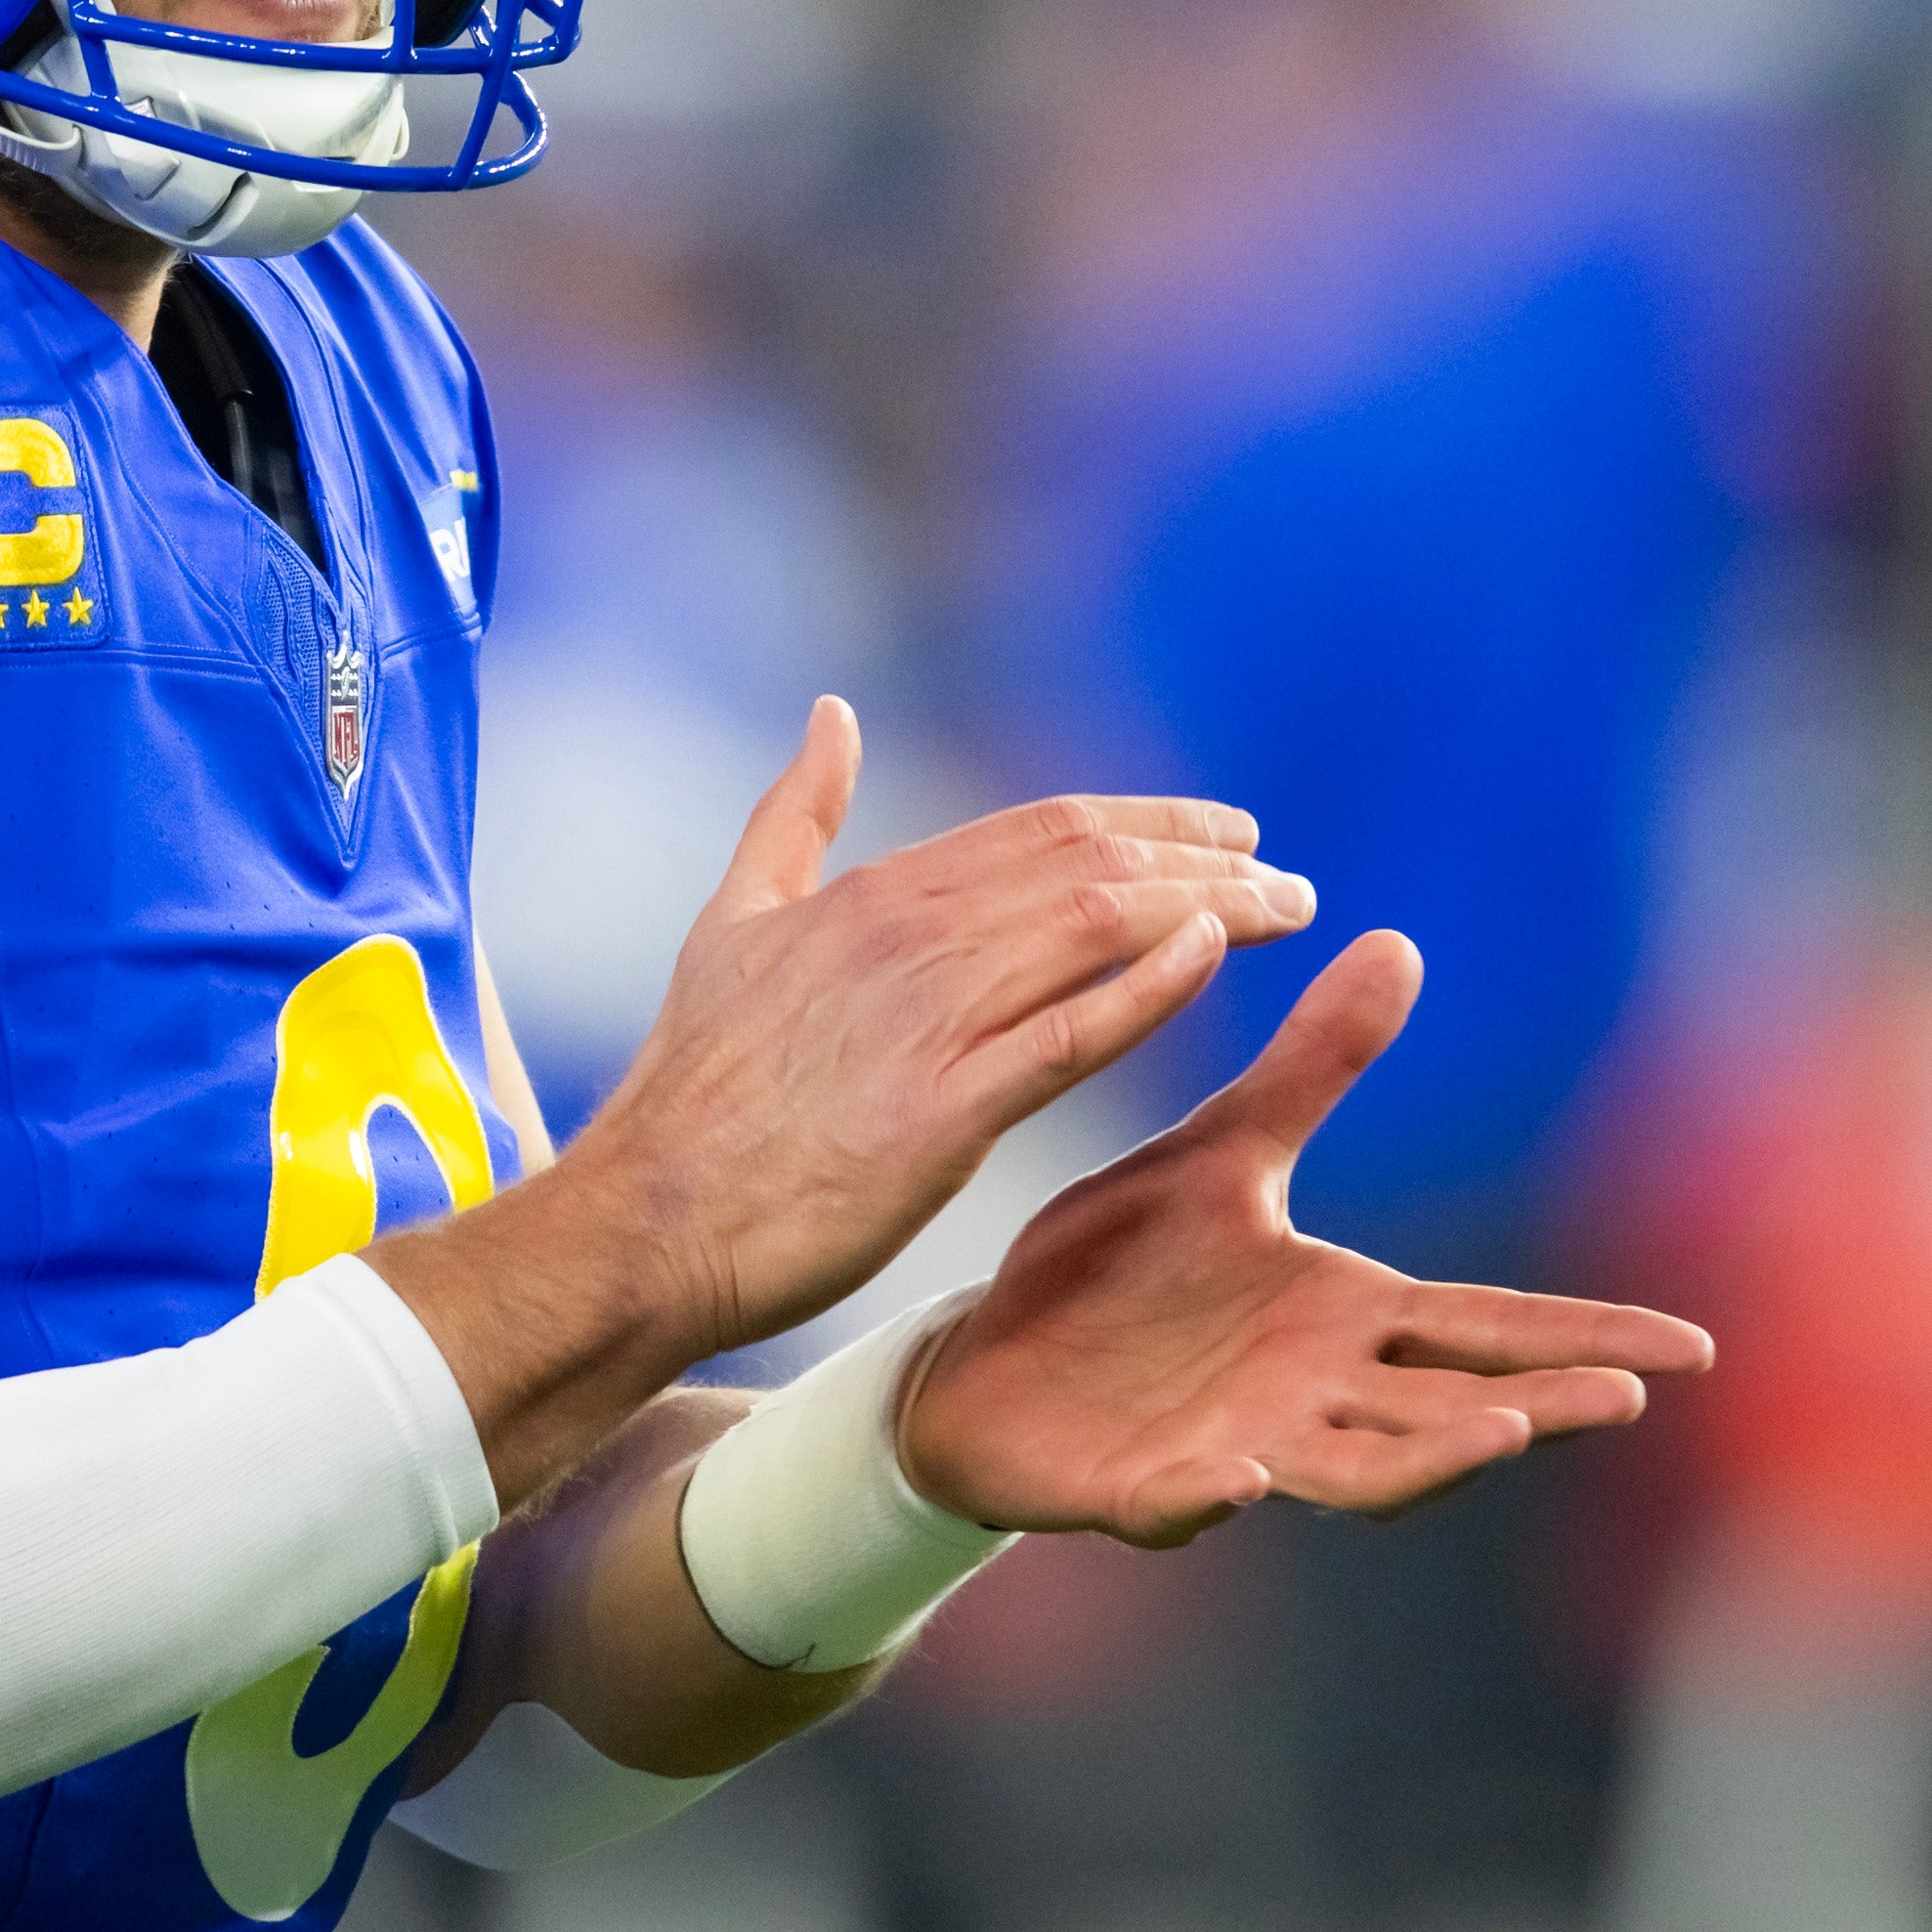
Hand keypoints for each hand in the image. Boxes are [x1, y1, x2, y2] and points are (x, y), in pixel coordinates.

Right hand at [580, 699, 1315, 1358]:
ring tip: (1282, 913)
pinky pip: (1067, 1035)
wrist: (646, 1218)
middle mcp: (907, 939)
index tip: (1228, 835)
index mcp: (871, 896)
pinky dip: (1145, 986)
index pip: (1043, 830)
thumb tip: (832, 713)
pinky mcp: (940, 1114)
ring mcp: (925, 1022)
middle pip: (1089, 867)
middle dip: (1203, 862)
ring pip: (1096, 932)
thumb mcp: (735, 922)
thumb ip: (792, 816)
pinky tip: (1208, 958)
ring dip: (1204, 911)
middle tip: (1285, 880)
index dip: (1149, 823)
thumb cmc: (692, 1088)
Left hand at [897, 932, 1712, 1545]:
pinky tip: (1237, 1479)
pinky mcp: (1137, 1488)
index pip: (1486, 1326)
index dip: (1586, 1337)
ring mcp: (1233, 1448)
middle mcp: (1307, 1394)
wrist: (980, 1359)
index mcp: (1339, 1315)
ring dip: (1421, 1461)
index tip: (1692, 1348)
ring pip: (1348, 1473)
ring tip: (1496, 1435)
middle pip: (1446, 1410)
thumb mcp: (1221, 1154)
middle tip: (1617, 1398)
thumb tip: (1398, 943)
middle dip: (1533, 1406)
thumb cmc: (1116, 1268)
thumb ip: (1313, 1069)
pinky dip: (1210, 1501)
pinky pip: (1181, 1505)